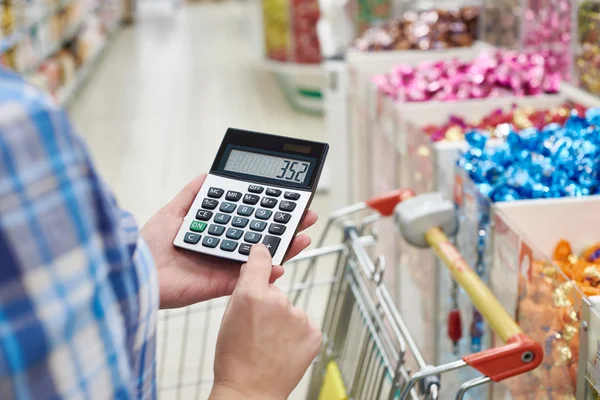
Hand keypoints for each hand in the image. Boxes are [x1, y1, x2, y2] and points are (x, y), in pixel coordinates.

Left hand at [141, 174, 317, 308]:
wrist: (137, 269)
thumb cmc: (149, 244)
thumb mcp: (173, 211)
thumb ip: (192, 195)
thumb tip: (208, 174)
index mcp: (216, 232)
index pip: (249, 220)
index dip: (269, 211)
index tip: (288, 201)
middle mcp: (224, 249)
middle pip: (262, 237)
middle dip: (286, 228)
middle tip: (307, 217)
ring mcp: (225, 267)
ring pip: (262, 258)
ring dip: (285, 249)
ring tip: (304, 237)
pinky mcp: (222, 285)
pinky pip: (250, 279)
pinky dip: (267, 274)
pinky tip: (282, 265)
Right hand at [210, 245, 321, 399]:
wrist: (250, 391)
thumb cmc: (234, 358)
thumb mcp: (228, 316)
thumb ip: (243, 288)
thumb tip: (253, 268)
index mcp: (252, 295)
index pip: (260, 259)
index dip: (260, 254)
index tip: (263, 251)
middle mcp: (278, 301)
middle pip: (275, 290)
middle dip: (268, 302)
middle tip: (258, 326)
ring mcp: (299, 318)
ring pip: (290, 309)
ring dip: (283, 319)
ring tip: (269, 342)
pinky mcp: (313, 333)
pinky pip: (303, 324)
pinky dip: (295, 333)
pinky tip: (282, 347)